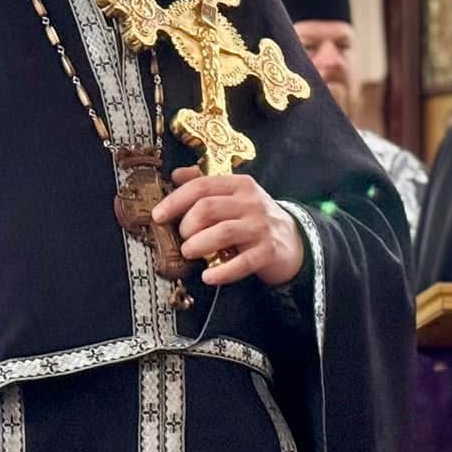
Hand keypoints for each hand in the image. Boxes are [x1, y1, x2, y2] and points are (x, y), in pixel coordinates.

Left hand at [157, 167, 303, 287]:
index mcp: (240, 185)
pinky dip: (221, 272)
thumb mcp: (235, 196)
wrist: (294, 240)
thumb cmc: (255, 218)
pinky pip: (241, 263)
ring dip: (197, 245)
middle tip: (182, 238)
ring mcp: (261, 227)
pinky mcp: (268, 251)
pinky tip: (208, 277)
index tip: (158, 215)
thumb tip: (176, 175)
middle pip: (208, 208)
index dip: (175, 200)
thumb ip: (206, 184)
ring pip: (221, 232)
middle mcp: (251, 202)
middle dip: (186, 226)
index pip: (202, 186)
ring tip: (189, 253)